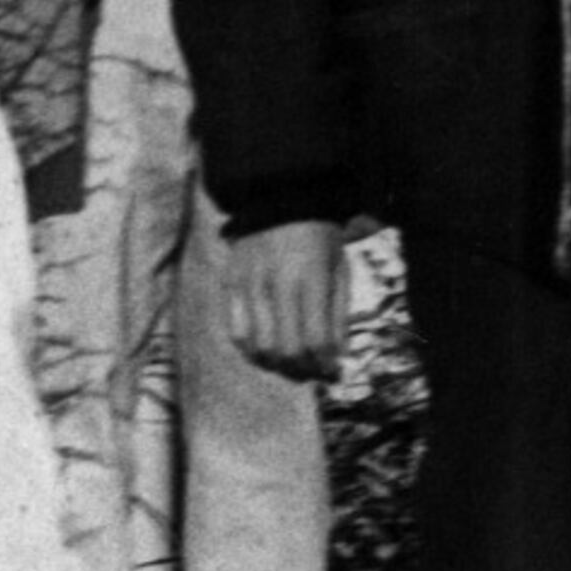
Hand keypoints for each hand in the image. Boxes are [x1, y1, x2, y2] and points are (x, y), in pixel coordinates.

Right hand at [224, 220, 348, 381]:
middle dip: (303, 369)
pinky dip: (252, 349)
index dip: (325, 364)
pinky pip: (236, 332)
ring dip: (278, 365)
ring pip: (259, 347)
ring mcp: (249, 284)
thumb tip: (338, 359)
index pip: (315, 340)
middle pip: (286, 350)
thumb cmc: (319, 236)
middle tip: (313, 371)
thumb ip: (339, 315)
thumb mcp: (340, 268)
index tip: (333, 372)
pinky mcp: (230, 284)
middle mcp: (276, 283)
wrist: (279, 198)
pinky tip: (267, 349)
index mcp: (310, 277)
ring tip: (292, 363)